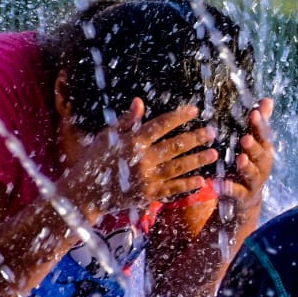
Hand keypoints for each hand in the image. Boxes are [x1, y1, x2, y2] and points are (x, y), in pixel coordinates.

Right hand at [62, 98, 215, 220]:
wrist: (84, 193)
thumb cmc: (95, 161)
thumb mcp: (107, 137)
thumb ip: (126, 122)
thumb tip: (139, 101)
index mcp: (132, 142)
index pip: (160, 125)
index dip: (179, 117)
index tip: (195, 110)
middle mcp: (141, 159)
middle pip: (174, 146)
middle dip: (195, 138)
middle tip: (212, 132)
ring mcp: (146, 178)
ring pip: (178, 167)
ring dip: (197, 160)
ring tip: (213, 153)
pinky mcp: (147, 195)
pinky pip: (172, 189)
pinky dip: (187, 185)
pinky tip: (202, 179)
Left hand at [214, 97, 273, 218]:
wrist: (246, 200)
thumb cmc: (249, 164)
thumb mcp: (254, 143)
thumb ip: (259, 124)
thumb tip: (268, 99)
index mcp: (264, 151)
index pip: (264, 136)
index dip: (260, 125)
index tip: (254, 113)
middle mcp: (262, 166)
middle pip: (261, 156)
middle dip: (254, 147)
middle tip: (245, 138)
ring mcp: (253, 182)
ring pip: (252, 174)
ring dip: (247, 167)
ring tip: (240, 159)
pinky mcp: (242, 197)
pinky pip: (237, 193)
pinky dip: (229, 189)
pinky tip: (219, 183)